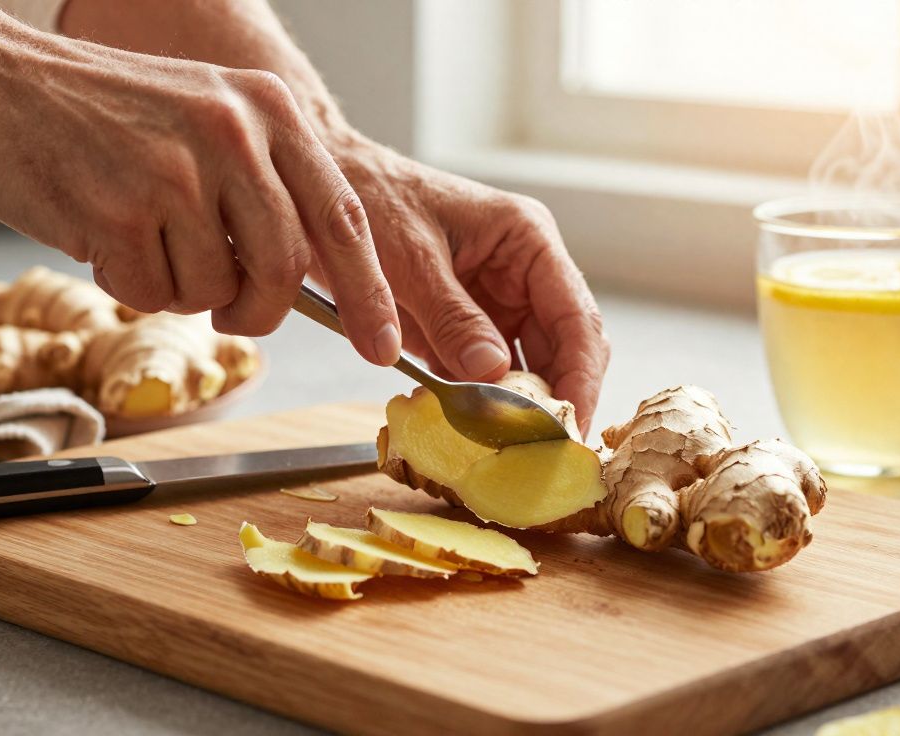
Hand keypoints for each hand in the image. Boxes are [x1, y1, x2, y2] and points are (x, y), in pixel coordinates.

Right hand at [0, 38, 401, 365]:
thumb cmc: (106, 112)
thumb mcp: (209, 118)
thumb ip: (268, 185)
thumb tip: (324, 281)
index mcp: (268, 108)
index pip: (344, 217)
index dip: (370, 292)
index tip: (384, 348)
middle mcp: (232, 133)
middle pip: (286, 268)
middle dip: (261, 311)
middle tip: (232, 311)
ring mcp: (175, 172)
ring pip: (215, 290)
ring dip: (180, 288)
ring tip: (142, 235)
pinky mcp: (117, 212)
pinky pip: (152, 296)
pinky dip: (130, 284)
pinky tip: (103, 234)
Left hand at [330, 138, 609, 431]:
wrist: (318, 190)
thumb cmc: (368, 199)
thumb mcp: (411, 259)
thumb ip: (453, 316)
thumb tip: (494, 373)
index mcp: (528, 240)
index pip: (577, 317)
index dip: (581, 378)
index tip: (571, 428)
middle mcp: (524, 273)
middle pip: (564, 349)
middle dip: (557, 401)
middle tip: (545, 455)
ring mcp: (497, 302)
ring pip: (530, 368)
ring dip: (521, 409)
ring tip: (512, 453)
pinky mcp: (466, 327)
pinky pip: (488, 374)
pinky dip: (483, 405)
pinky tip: (474, 435)